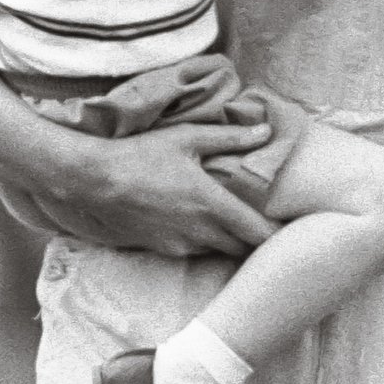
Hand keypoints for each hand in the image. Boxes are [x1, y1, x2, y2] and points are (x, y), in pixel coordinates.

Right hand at [12, 120, 276, 255]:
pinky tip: (203, 223)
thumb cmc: (140, 155)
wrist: (92, 181)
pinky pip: (196, 250)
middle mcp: (200, 231)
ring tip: (238, 223)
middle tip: (268, 225)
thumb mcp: (187, 138)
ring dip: (231, 241)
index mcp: (211, 204)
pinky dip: (206, 242)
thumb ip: (230, 138)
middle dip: (257, 240)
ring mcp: (181, 245)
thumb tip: (265, 131)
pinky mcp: (164, 249)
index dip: (279, 236)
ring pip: (220, 252)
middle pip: (244, 250)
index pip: (259, 234)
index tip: (291, 228)